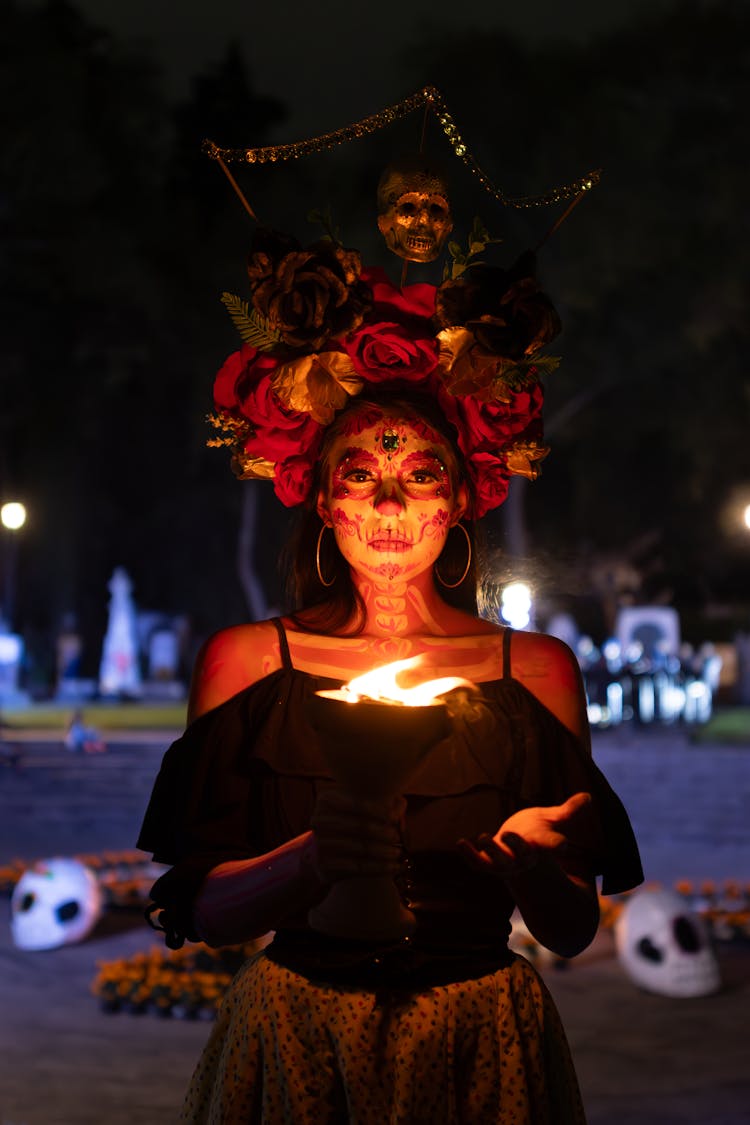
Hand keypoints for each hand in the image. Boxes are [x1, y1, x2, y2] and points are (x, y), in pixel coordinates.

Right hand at [309, 787, 405, 883]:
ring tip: (397, 852)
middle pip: (359, 826)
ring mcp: (318, 842)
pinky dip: (377, 868)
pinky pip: (354, 866)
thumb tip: (401, 806)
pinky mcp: (322, 863)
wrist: (331, 851)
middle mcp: (318, 819)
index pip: (358, 804)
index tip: (395, 818)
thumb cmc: (355, 821)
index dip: (379, 810)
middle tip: (397, 836)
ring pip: (359, 847)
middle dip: (382, 832)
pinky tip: (392, 868)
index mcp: (326, 799)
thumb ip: (385, 802)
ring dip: (382, 851)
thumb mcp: (365, 806)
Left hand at [458, 792, 592, 878]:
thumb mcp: (552, 820)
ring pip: (499, 862)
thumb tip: (588, 796)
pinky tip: (460, 843)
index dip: (557, 844)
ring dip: (491, 851)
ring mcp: (507, 863)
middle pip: (523, 855)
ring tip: (483, 836)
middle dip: (516, 847)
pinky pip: (478, 864)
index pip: (553, 844)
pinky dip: (469, 855)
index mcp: (543, 845)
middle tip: (508, 833)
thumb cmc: (536, 832)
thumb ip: (568, 811)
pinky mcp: (489, 864)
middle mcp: (526, 857)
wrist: (517, 853)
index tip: (563, 845)